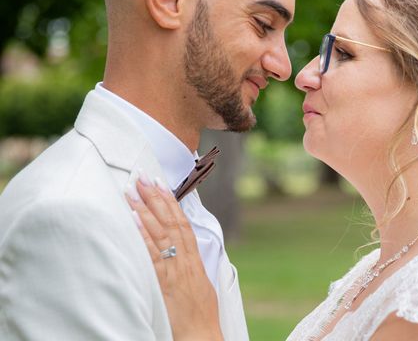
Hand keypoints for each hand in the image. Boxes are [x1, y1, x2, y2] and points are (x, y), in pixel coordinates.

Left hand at [126, 174, 223, 340]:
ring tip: (131, 192)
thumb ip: (190, 267)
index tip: (161, 184)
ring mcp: (175, 270)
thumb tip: (181, 253)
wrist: (202, 336)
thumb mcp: (201, 285)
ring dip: (144, 210)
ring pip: (160, 233)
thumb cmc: (202, 316)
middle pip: (171, 222)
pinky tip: (131, 221)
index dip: (171, 202)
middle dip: (156, 198)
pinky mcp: (163, 282)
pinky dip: (141, 235)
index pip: (182, 224)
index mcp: (195, 260)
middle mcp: (185, 261)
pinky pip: (151, 254)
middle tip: (141, 178)